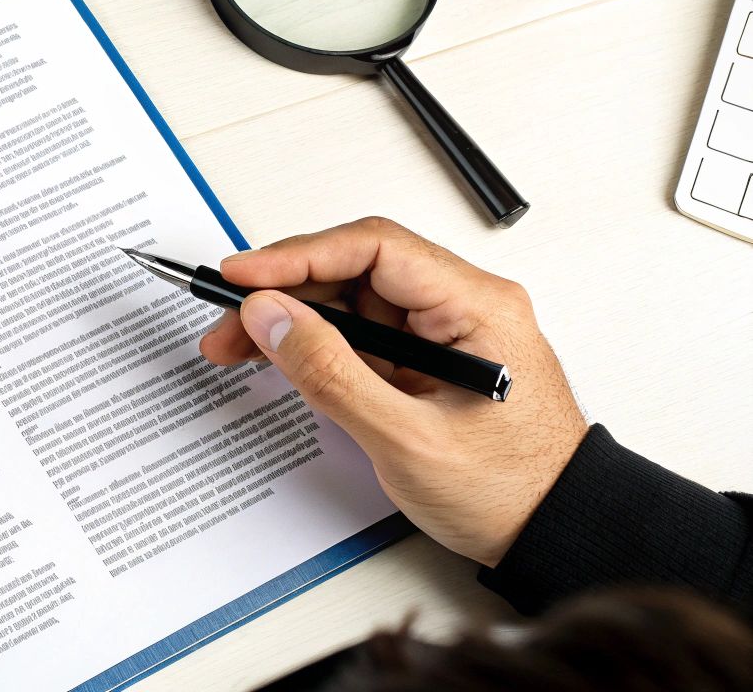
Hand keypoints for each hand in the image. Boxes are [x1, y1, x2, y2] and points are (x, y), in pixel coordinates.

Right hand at [198, 217, 587, 567]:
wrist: (554, 532)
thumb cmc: (509, 490)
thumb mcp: (406, 439)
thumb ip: (332, 373)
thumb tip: (271, 318)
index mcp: (476, 307)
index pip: (373, 248)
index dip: (298, 255)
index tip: (242, 276)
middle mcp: (463, 305)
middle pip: (354, 270)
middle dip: (282, 292)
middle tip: (226, 323)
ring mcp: (445, 330)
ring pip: (351, 301)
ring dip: (293, 318)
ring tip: (238, 346)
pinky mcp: (429, 357)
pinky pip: (363, 333)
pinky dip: (316, 343)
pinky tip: (280, 357)